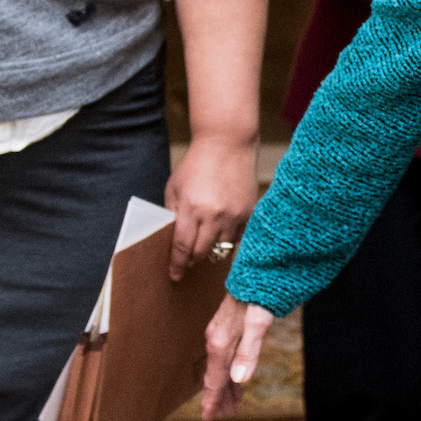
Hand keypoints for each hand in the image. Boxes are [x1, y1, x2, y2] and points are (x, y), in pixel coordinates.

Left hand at [166, 135, 258, 280]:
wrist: (227, 145)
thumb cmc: (196, 165)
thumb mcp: (175, 188)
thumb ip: (172, 215)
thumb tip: (171, 242)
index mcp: (192, 209)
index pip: (183, 247)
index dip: (177, 264)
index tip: (174, 275)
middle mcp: (215, 215)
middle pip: (202, 253)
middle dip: (192, 260)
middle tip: (187, 261)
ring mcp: (235, 215)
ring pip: (222, 249)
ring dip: (211, 251)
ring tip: (204, 245)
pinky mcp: (249, 213)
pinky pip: (238, 237)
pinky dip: (228, 238)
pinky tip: (222, 229)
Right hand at [199, 295, 274, 419]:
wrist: (258, 272)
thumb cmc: (259, 296)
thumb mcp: (258, 323)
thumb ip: (249, 351)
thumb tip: (240, 379)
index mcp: (220, 343)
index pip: (214, 379)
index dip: (212, 399)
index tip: (208, 418)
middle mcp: (216, 340)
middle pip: (216, 376)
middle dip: (220, 397)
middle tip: (226, 415)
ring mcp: (221, 334)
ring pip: (221, 368)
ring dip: (226, 387)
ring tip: (232, 404)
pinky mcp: (228, 329)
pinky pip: (226, 358)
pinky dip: (231, 372)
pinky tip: (236, 380)